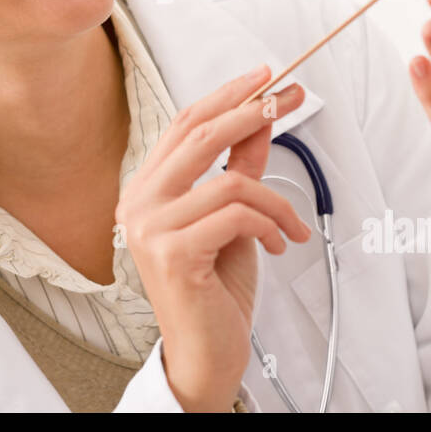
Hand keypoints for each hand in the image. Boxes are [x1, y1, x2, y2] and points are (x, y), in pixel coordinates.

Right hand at [117, 65, 311, 411]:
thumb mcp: (234, 217)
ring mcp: (150, 228)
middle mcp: (138, 202)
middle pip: (200, 134)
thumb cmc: (215, 288)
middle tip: (292, 96)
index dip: (227, 96)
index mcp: (145, 189)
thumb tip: (262, 116)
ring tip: (292, 227)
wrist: (207, 353)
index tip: (268, 78)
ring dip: (275, 202)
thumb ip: (241, 166)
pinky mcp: (173, 253)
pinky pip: (237, 215)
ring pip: (229, 181)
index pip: (184, 124)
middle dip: (253, 111)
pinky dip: (270, 225)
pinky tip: (279, 245)